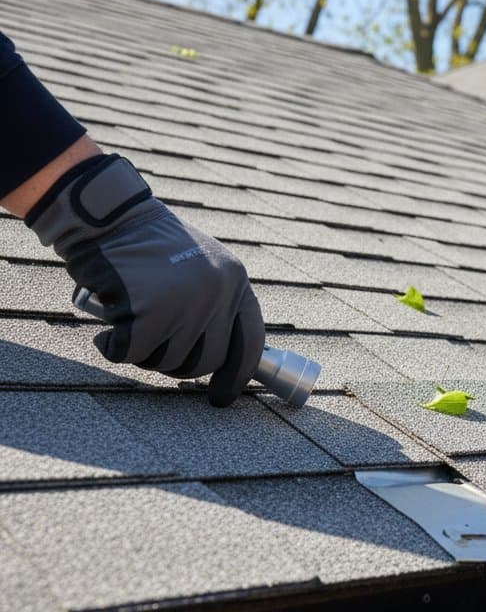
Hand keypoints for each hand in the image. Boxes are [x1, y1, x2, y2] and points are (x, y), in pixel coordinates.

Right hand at [27, 154, 263, 406]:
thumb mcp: (199, 266)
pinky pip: (133, 353)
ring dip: (145, 354)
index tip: (223, 397)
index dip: (238, 374)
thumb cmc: (147, 245)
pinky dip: (114, 349)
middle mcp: (218, 293)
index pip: (251, 341)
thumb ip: (215, 303)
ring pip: (170, 361)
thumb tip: (221, 361)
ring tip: (130, 326)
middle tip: (153, 350)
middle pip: (207, 360)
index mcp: (236, 281)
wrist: (107, 214)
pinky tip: (107, 335)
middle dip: (178, 366)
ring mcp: (187, 302)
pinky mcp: (150, 309)